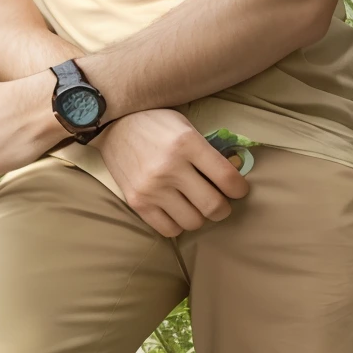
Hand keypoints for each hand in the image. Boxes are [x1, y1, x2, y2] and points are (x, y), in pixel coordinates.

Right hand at [95, 110, 249, 238]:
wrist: (112, 124)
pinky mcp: (137, 202)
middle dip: (224, 208)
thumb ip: (208, 151)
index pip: (228, 179)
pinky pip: (169, 229)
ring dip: (199, 216)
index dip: (240, 189)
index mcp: (187, 143)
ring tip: (195, 204)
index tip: (238, 190)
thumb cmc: (154, 123)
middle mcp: (170, 167)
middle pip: (213, 206)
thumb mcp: (185, 126)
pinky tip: (176, 209)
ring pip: (193, 222)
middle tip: (220, 202)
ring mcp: (152, 187)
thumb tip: (234, 176)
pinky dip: (178, 223)